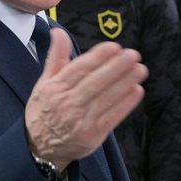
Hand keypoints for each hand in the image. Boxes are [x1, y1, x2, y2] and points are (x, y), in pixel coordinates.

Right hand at [25, 28, 147, 167]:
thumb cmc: (45, 110)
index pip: (79, 69)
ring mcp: (81, 121)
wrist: (40, 148)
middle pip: (95, 83)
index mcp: (55, 88)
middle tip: (133, 55)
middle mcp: (67, 104)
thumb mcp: (44, 82)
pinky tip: (137, 90)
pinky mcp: (93, 135)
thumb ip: (56, 57)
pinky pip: (113, 116)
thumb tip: (59, 32)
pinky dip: (126, 103)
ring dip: (125, 83)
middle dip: (116, 67)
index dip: (98, 57)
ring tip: (140, 69)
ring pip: (107, 98)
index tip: (114, 46)